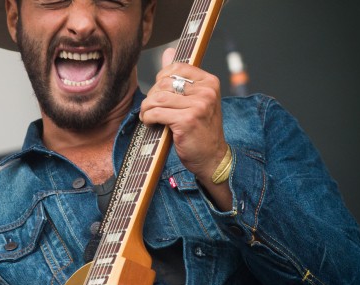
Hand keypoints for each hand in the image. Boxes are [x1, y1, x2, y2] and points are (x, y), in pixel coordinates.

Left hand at [139, 48, 231, 209]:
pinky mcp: (187, 120)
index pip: (177, 67)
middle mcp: (206, 91)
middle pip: (164, 82)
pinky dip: (148, 117)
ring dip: (147, 108)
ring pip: (158, 97)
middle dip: (152, 96)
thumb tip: (168, 52)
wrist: (212, 158)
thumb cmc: (201, 131)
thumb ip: (181, 76)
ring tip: (148, 116)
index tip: (160, 94)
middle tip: (152, 108)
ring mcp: (198, 106)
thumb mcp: (195, 100)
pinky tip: (150, 122)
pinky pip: (157, 112)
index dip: (162, 79)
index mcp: (209, 82)